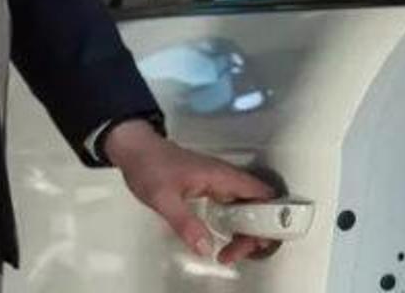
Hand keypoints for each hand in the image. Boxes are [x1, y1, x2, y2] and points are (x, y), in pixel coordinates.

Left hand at [104, 120, 275, 265]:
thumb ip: (185, 223)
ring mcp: (221, 182)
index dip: (268, 217)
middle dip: (254, 231)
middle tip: (233, 253)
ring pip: (247, 206)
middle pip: (258, 204)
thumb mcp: (164, 198)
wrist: (136, 149)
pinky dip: (236, 224)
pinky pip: (235, 206)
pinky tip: (226, 238)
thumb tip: (206, 247)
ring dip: (245, 230)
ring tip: (230, 252)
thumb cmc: (150, 167)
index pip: (261, 194)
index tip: (254, 241)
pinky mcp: (213, 187)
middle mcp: (227, 178)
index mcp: (222, 176)